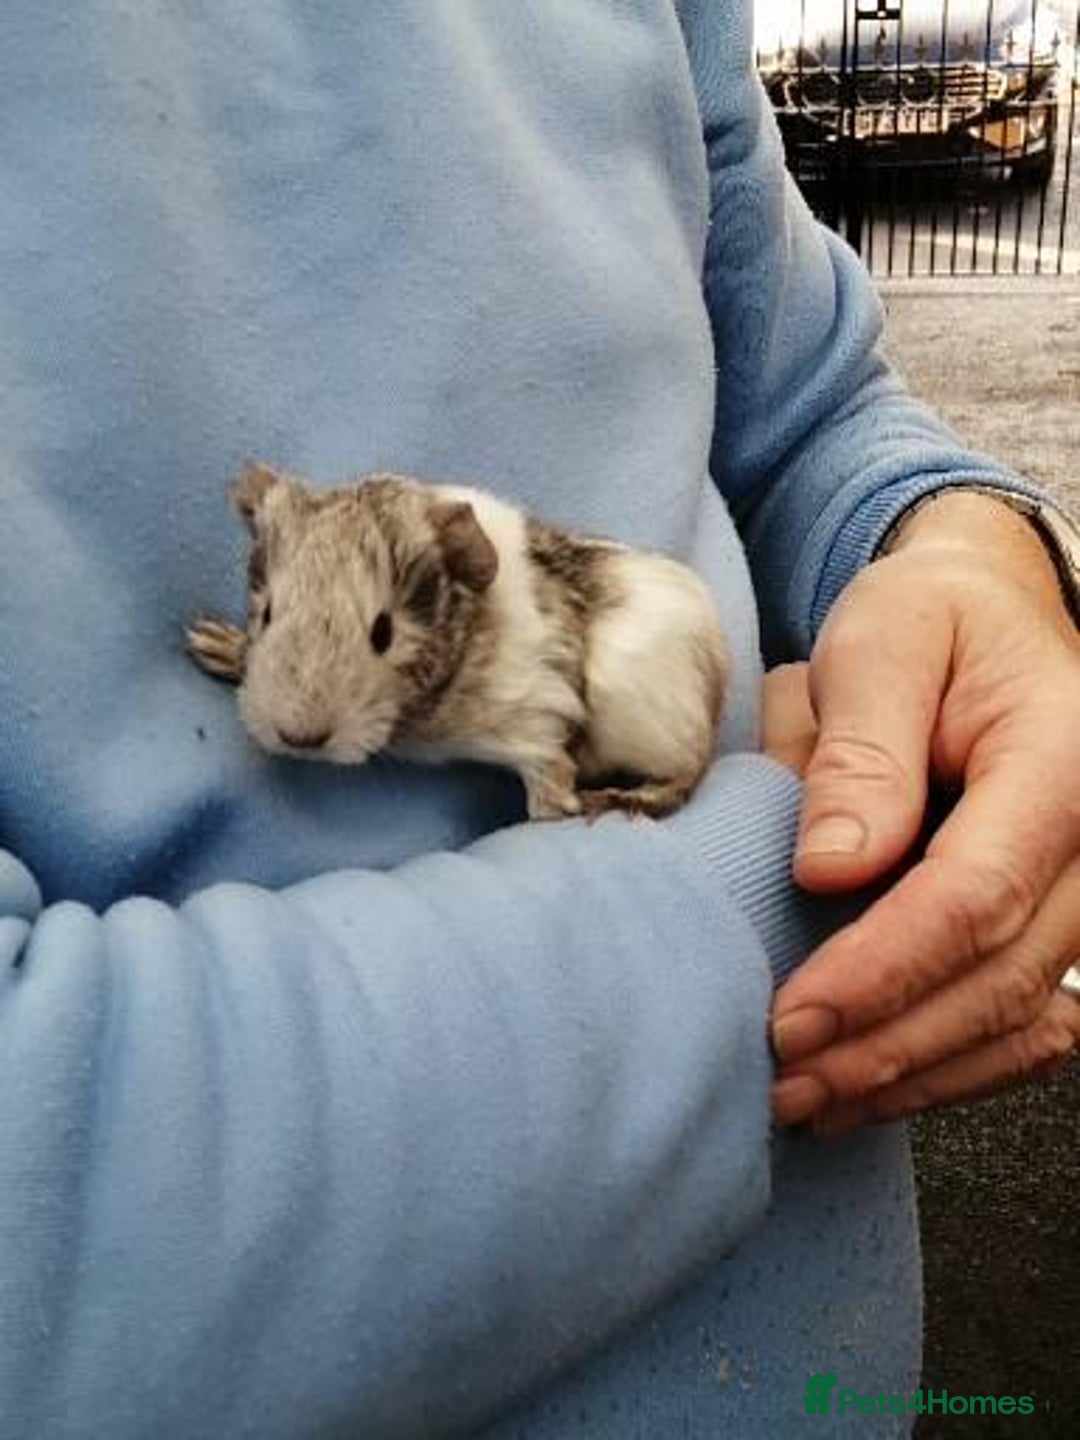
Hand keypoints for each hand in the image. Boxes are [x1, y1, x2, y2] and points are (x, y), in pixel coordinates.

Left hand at [768, 491, 1079, 1133]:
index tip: (793, 1018)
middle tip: (785, 1083)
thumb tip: (833, 870)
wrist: (985, 617)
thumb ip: (861, 753)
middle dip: (886, 1046)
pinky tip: (874, 1083)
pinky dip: (952, 1064)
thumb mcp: (883, 641)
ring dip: (914, 1074)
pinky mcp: (1059, 919)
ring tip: (811, 1103)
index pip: (974, 896)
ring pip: (1018, 1018)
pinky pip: (1027, 1019)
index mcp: (1061, 761)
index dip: (882, 970)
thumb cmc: (929, 620)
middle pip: (1001, 978)